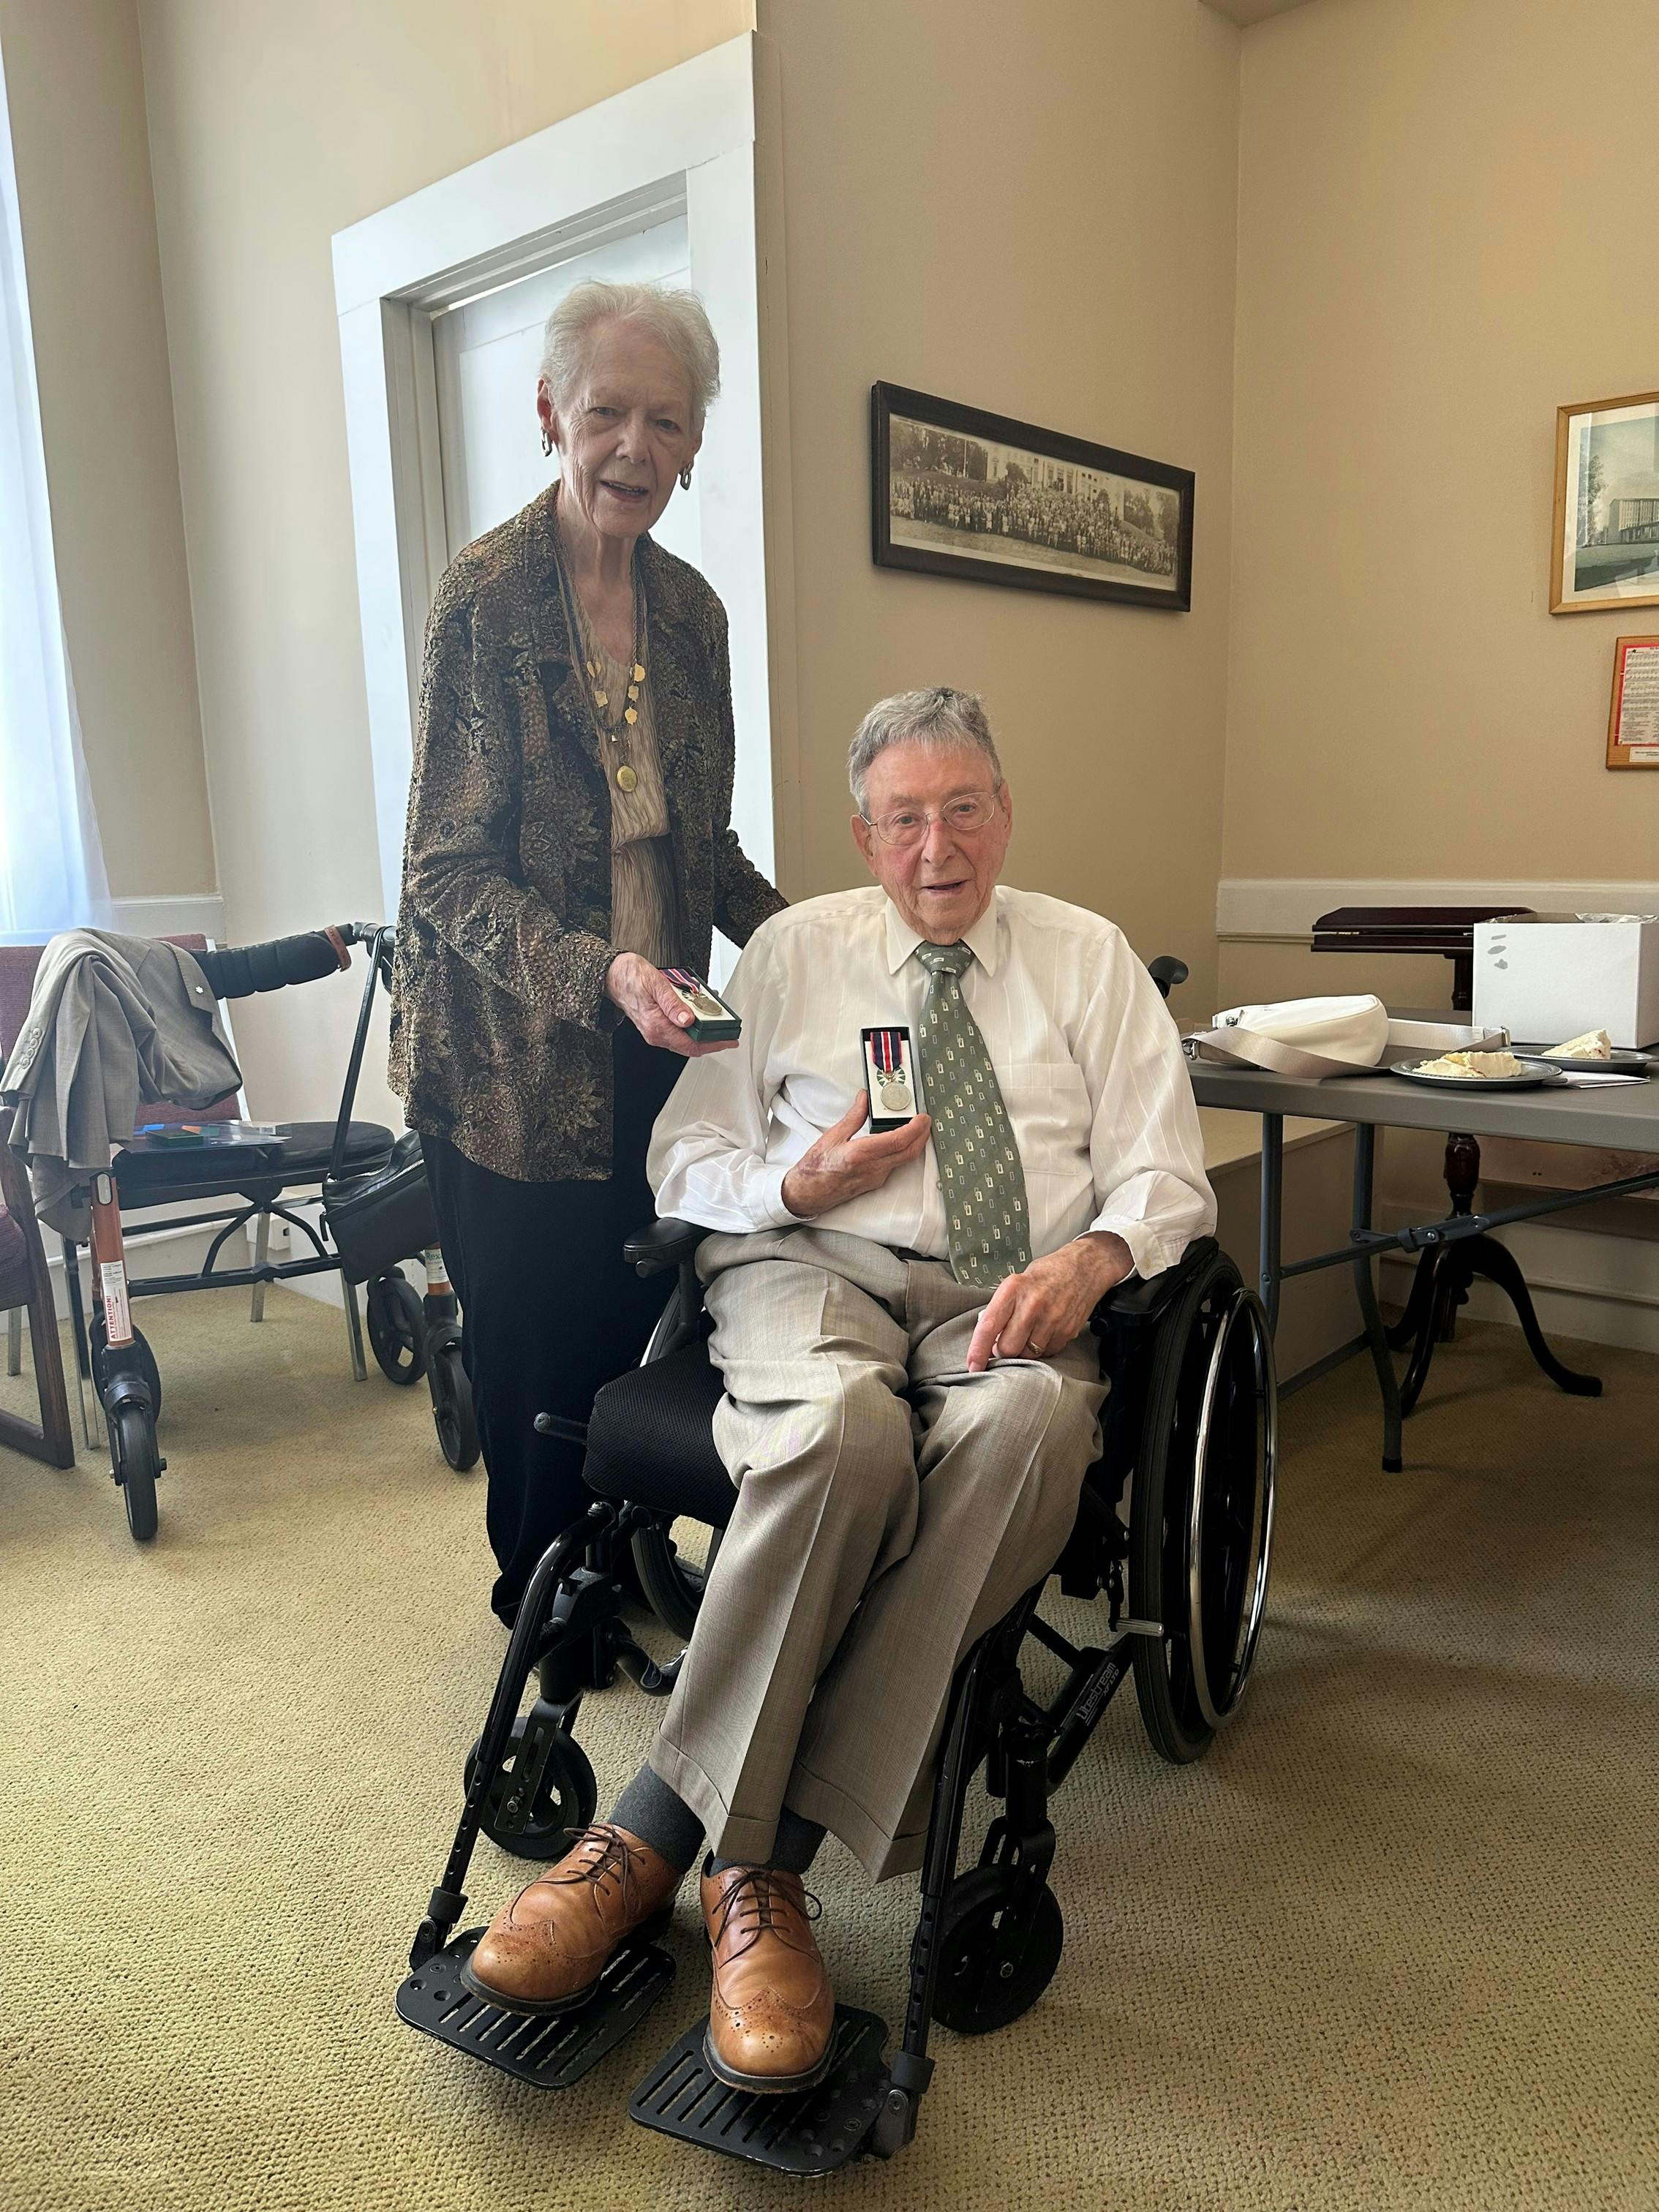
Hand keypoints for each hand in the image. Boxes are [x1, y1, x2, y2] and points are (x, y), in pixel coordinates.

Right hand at [605, 953, 736, 1057]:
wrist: (612, 975)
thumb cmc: (630, 977)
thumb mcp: (656, 984)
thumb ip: (673, 1004)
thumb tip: (688, 1021)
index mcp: (657, 1026)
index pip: (691, 1044)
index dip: (713, 1044)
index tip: (729, 1040)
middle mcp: (655, 1033)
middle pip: (690, 1045)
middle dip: (711, 1039)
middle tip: (727, 1030)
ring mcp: (654, 1031)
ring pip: (684, 1040)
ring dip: (701, 1032)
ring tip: (715, 1020)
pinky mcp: (654, 1026)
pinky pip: (677, 1032)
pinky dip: (691, 1026)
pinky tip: (697, 1015)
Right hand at [781, 1095, 931, 1219]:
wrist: (807, 1194)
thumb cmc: (815, 1168)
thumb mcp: (832, 1137)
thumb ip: (853, 1117)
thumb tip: (864, 1099)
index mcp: (862, 1155)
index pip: (898, 1140)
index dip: (915, 1128)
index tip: (922, 1117)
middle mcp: (873, 1169)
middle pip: (909, 1152)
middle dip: (922, 1135)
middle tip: (925, 1120)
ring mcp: (876, 1177)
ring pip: (904, 1159)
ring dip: (914, 1143)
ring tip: (914, 1127)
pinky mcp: (876, 1182)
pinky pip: (895, 1165)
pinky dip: (902, 1151)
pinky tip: (898, 1141)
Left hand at [966, 1232, 1133, 1372]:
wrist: (1084, 1267)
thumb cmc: (1046, 1274)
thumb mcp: (1017, 1282)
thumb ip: (1002, 1308)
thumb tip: (987, 1339)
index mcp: (1013, 1289)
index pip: (989, 1326)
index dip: (977, 1350)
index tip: (972, 1365)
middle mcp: (1032, 1304)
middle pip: (1008, 1348)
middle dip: (1003, 1351)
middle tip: (1006, 1341)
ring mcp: (1052, 1319)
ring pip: (1027, 1354)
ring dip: (1024, 1350)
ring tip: (1028, 1333)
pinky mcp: (1067, 1330)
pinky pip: (1046, 1353)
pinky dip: (1042, 1348)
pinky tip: (1044, 1332)